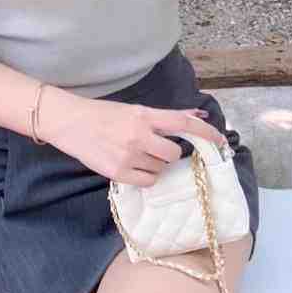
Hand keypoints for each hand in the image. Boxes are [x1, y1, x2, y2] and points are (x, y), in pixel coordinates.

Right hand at [45, 89, 227, 186]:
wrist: (70, 123)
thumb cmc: (104, 115)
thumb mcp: (136, 111)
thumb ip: (166, 117)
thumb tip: (197, 113)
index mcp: (145, 115)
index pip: (184, 124)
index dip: (206, 132)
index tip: (221, 141)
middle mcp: (139, 135)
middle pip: (173, 153)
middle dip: (170, 154)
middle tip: (156, 149)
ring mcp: (128, 155)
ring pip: (160, 169)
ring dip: (155, 165)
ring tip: (137, 155)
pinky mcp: (118, 173)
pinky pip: (147, 181)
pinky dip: (145, 177)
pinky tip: (132, 166)